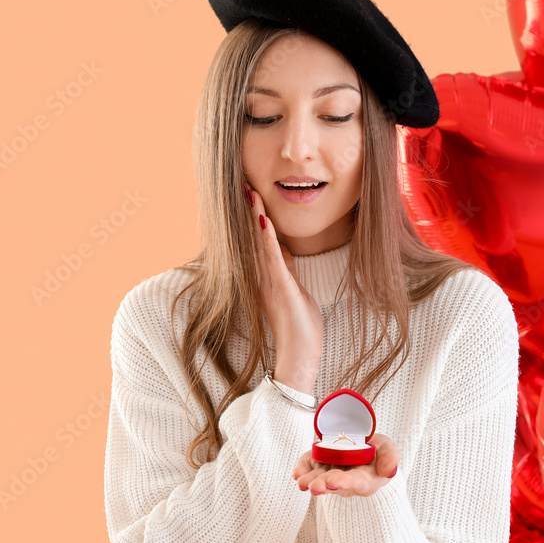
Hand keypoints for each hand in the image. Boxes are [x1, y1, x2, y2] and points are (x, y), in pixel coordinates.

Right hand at [243, 182, 322, 392]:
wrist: (299, 357)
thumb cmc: (301, 329)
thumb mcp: (296, 293)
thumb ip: (288, 272)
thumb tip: (284, 252)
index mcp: (268, 278)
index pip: (260, 242)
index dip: (255, 218)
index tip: (250, 195)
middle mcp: (264, 278)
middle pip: (254, 238)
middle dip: (249, 211)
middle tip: (242, 185)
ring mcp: (271, 283)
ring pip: (260, 244)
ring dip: (255, 218)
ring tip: (250, 194)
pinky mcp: (281, 289)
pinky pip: (273, 260)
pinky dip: (268, 241)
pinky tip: (264, 222)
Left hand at [291, 433, 400, 497]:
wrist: (364, 448)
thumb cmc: (378, 452)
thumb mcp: (389, 449)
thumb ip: (391, 458)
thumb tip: (388, 471)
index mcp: (364, 479)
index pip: (354, 482)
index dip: (344, 483)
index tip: (334, 483)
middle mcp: (345, 480)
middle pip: (332, 484)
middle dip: (323, 484)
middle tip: (314, 486)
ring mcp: (330, 473)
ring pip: (318, 479)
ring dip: (308, 480)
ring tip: (300, 481)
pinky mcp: (319, 464)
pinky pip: (308, 468)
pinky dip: (302, 469)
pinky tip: (296, 472)